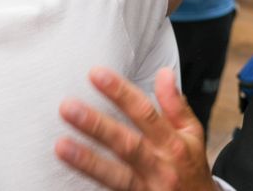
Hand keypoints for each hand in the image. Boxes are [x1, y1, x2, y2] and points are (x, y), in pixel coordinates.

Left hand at [55, 67, 215, 190]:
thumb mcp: (192, 135)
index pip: (144, 113)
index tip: (96, 74)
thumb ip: (175, 105)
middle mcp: (159, 166)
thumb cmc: (190, 168)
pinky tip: (68, 177)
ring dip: (87, 161)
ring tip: (61, 145)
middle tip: (67, 107)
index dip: (120, 93)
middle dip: (97, 126)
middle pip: (126, 144)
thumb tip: (164, 72)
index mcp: (172, 143)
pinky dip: (92, 184)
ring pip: (115, 176)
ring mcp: (146, 189)